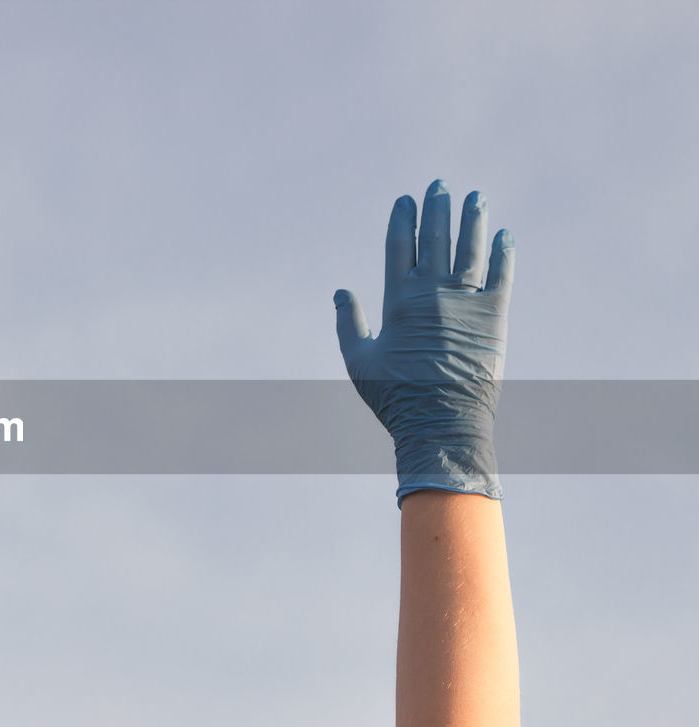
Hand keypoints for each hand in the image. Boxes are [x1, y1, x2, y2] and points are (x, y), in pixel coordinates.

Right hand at [333, 180, 514, 503]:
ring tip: (475, 196)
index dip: (402, 220)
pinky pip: (502, 277)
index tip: (406, 200)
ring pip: (470, 250)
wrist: (441, 422)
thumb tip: (341, 291)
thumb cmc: (395, 397)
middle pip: (435, 239)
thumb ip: (349, 323)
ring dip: (472, 220)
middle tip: (440, 185)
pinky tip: (504, 236)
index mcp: (399, 301)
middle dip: (437, 208)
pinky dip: (503, 255)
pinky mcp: (495, 318)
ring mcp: (466, 303)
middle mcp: (433, 293)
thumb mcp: (358, 361)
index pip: (399, 247)